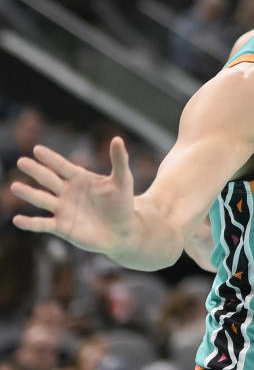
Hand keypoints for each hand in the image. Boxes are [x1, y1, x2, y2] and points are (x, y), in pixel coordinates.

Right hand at [11, 138, 136, 256]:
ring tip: (15, 186)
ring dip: (29, 193)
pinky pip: (43, 224)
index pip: (62, 166)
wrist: (123, 230)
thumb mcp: (123, 180)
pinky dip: (30, 223)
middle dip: (36, 171)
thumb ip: (119, 160)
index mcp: (79, 178)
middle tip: (21, 161)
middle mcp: (67, 192)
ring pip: (42, 199)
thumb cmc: (122, 203)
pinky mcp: (62, 227)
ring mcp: (63, 209)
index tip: (37, 149)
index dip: (51, 158)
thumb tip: (117, 138)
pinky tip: (17, 219)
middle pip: (48, 179)